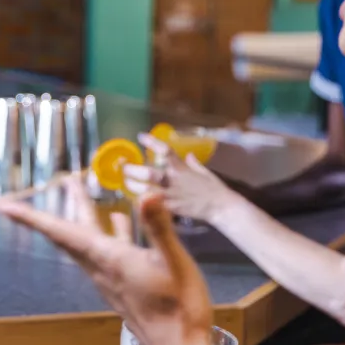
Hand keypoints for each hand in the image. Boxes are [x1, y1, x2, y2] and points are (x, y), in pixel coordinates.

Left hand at [0, 179, 215, 344]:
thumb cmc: (179, 312)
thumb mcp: (175, 264)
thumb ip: (159, 228)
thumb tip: (148, 194)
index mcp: (109, 259)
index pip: (61, 232)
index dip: (30, 218)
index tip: (3, 206)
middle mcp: (102, 268)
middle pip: (71, 231)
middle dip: (65, 204)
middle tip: (60, 179)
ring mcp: (111, 279)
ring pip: (87, 240)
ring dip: (82, 214)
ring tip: (80, 191)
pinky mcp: (123, 285)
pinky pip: (106, 250)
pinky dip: (108, 230)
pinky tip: (119, 221)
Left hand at [123, 134, 246, 224]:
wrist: (221, 207)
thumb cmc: (214, 189)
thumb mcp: (204, 172)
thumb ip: (193, 163)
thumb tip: (188, 155)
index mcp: (182, 168)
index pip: (165, 150)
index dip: (151, 142)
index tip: (140, 137)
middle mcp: (174, 179)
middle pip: (148, 173)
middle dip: (133, 170)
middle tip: (123, 166)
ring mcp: (172, 194)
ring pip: (146, 190)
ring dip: (133, 186)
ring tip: (125, 183)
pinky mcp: (172, 208)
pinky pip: (153, 203)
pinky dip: (143, 201)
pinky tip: (135, 199)